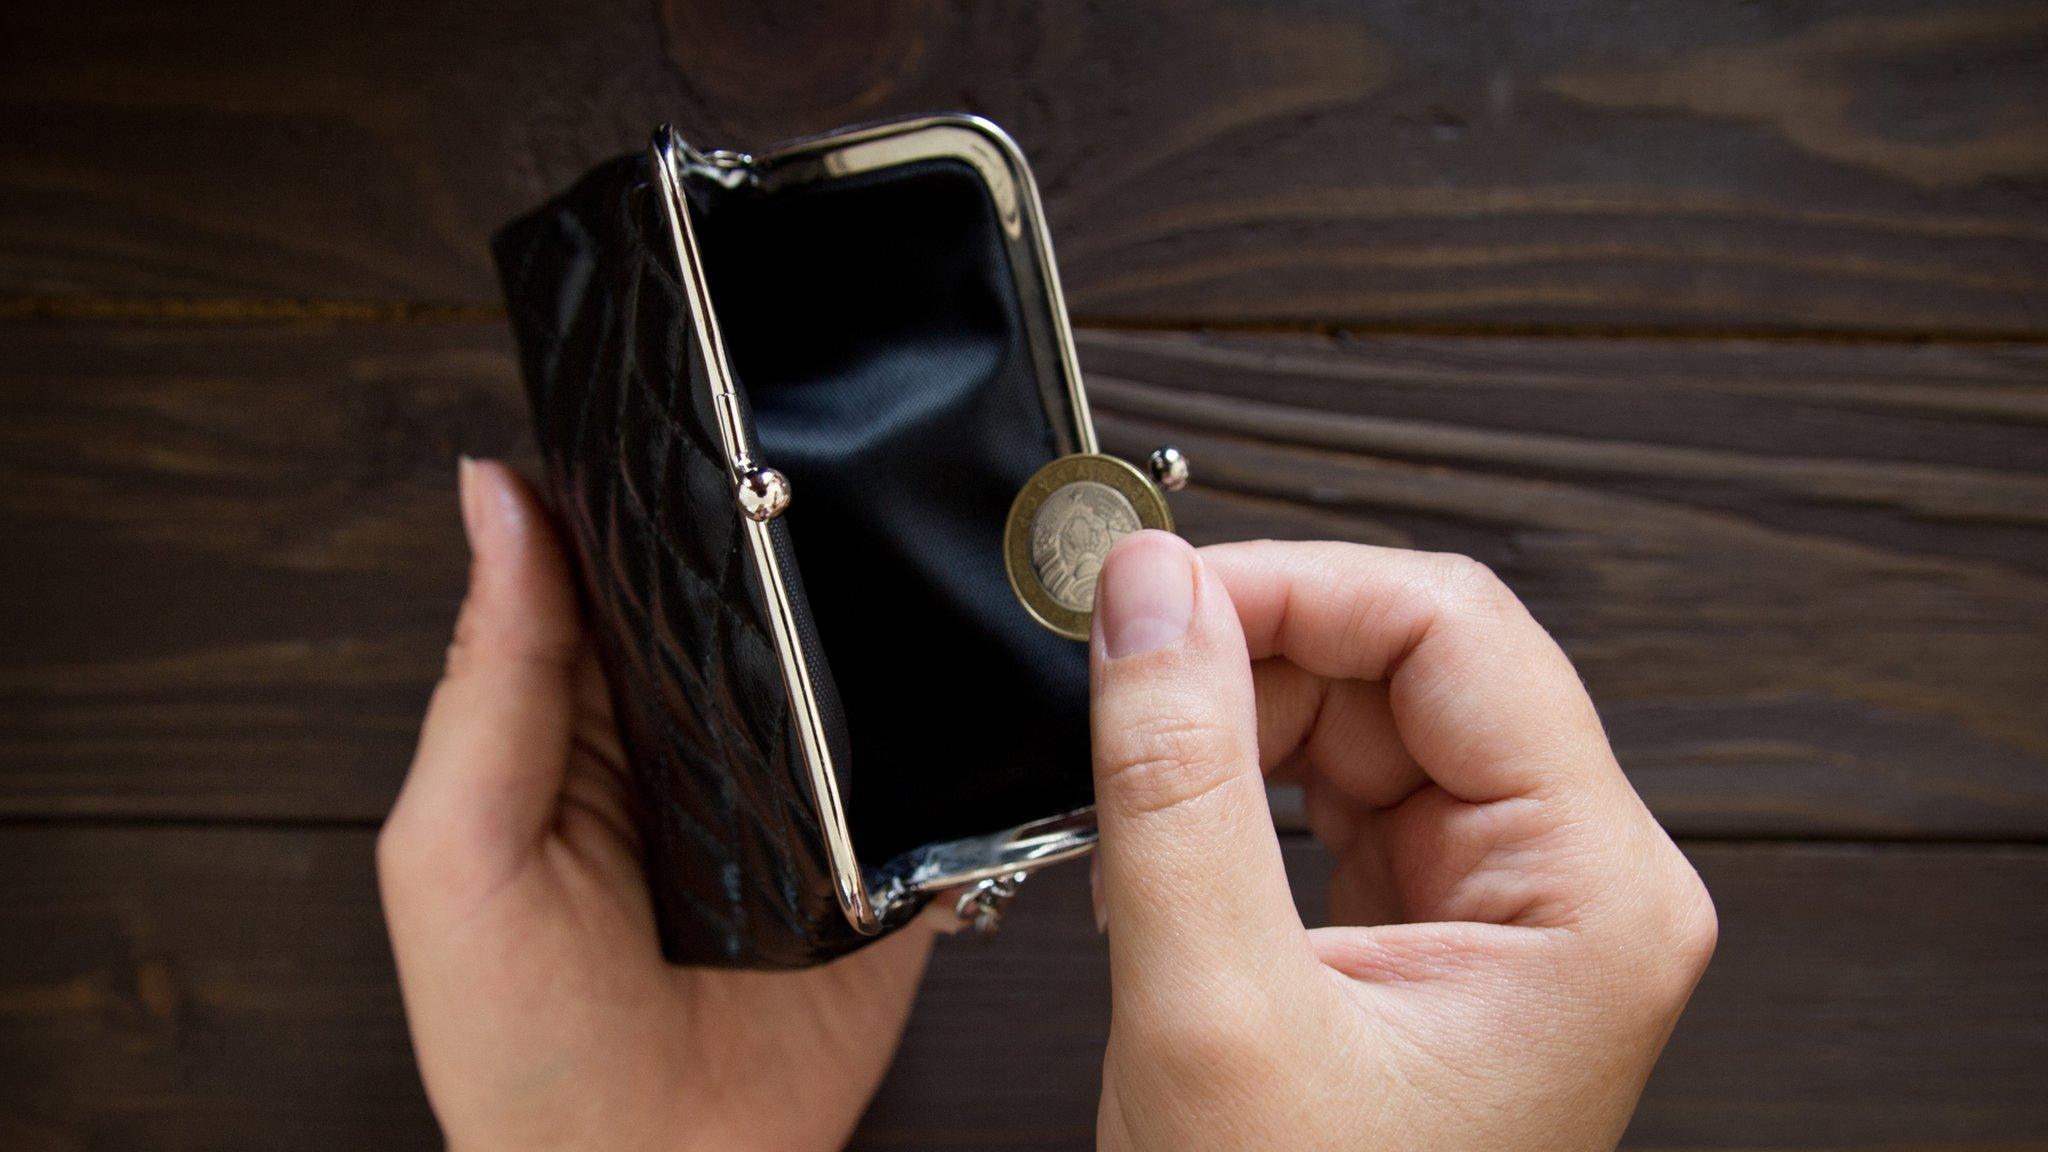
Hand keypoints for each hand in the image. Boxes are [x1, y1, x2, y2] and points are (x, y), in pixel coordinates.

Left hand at [378, 459, 938, 1151]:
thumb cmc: (518, 1042)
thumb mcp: (459, 847)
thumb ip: (492, 677)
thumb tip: (495, 492)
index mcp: (587, 710)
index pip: (625, 552)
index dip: (657, 470)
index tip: (710, 372)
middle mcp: (701, 733)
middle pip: (756, 593)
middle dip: (799, 526)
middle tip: (855, 427)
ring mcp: (804, 792)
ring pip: (857, 662)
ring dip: (889, 612)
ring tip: (940, 518)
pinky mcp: (889, 856)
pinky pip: (936, 767)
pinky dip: (960, 721)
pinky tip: (994, 658)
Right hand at [1086, 533, 1716, 1150]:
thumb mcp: (1214, 1009)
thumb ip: (1177, 780)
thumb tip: (1150, 592)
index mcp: (1595, 894)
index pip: (1455, 630)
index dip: (1295, 586)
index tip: (1155, 590)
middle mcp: (1574, 887)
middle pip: (1412, 665)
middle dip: (1255, 655)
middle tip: (1121, 675)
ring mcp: (1502, 910)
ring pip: (1364, 721)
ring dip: (1237, 730)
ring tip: (1142, 797)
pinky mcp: (1427, 933)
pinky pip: (1334, 796)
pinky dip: (1238, 796)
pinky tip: (1179, 847)